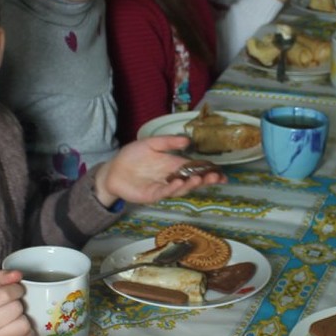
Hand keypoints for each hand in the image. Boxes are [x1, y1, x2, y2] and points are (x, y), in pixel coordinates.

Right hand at [0, 269, 33, 335]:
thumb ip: (0, 280)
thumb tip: (18, 274)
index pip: (5, 294)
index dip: (16, 289)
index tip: (16, 291)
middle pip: (16, 309)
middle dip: (18, 305)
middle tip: (12, 307)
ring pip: (24, 324)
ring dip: (23, 319)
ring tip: (13, 319)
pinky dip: (26, 333)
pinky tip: (16, 331)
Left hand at [96, 135, 223, 206]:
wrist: (113, 169)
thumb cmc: (132, 156)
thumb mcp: (151, 143)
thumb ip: (168, 142)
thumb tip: (187, 140)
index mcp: (174, 165)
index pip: (195, 169)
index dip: (208, 172)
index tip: (222, 173)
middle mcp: (172, 177)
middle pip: (193, 181)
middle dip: (205, 180)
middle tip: (216, 177)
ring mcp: (163, 187)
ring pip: (181, 189)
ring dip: (191, 185)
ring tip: (199, 179)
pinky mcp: (153, 195)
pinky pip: (165, 192)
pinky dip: (173, 188)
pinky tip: (179, 182)